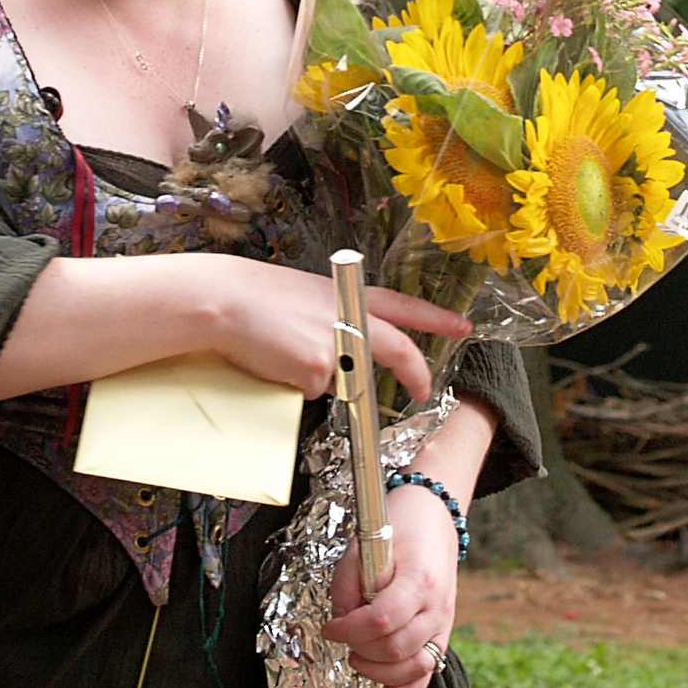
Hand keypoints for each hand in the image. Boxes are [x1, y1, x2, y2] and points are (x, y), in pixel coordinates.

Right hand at [205, 260, 465, 404]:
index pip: (405, 306)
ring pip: (344, 379)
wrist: (224, 300)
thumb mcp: (309, 296)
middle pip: (399, 349)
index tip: (463, 326)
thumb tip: (346, 353)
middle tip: (422, 390)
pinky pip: (314, 392)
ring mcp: (338, 344)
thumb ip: (338, 317)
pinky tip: (277, 363)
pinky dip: (296, 385)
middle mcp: (352, 317)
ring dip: (320, 375)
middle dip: (415, 373)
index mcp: (350, 294)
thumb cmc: (258, 298)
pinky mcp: (319, 368)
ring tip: (285, 351)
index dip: (436, 318)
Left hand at [326, 482, 462, 687]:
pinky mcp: (443, 632)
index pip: (382, 620)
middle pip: (395, 648)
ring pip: (414, 666)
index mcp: (417, 579)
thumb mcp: (364, 544)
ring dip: (379, 671)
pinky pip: (430, 672)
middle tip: (343, 635)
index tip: (330, 627)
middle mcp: (436, 604)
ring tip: (357, 657)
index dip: (349, 631)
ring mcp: (443, 621)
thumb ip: (348, 584)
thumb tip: (340, 622)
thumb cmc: (398, 527)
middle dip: (360, 649)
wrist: (434, 517)